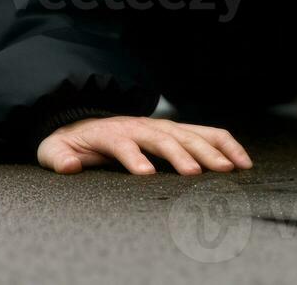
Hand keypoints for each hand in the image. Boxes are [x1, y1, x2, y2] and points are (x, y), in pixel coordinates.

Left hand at [36, 116, 252, 174]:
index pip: (124, 142)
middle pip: (164, 138)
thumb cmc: (73, 141)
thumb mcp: (53, 149)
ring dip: (211, 150)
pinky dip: (226, 144)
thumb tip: (71, 165)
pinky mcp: (178, 130)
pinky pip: (208, 133)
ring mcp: (163, 125)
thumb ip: (59, 157)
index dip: (134, 157)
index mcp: (113, 132)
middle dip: (183, 155)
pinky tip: (242, 160)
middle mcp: (143, 126)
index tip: (145, 174)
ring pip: (191, 135)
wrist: (88, 121)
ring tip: (229, 168)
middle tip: (198, 173)